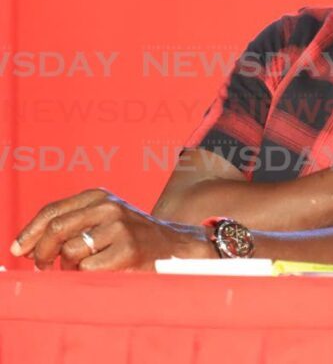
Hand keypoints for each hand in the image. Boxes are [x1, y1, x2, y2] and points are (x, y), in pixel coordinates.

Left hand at [10, 188, 213, 270]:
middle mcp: (108, 207)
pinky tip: (102, 270)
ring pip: (70, 251)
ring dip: (69, 266)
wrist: (174, 245)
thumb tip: (28, 245)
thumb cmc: (131, 236)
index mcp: (99, 196)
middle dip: (41, 252)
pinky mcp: (127, 249)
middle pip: (56, 230)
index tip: (19, 248)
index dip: (30, 232)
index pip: (52, 211)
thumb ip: (72, 224)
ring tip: (82, 266)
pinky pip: (87, 269)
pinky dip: (87, 275)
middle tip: (41, 265)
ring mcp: (119, 227)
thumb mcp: (103, 219)